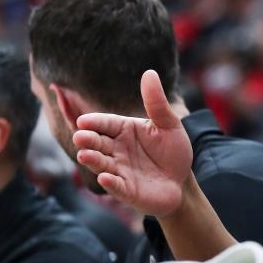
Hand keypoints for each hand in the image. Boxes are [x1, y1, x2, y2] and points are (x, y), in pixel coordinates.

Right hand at [73, 70, 192, 215]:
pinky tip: (105, 178)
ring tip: (85, 154)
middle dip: (87, 139)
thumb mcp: (169, 124)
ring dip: (93, 160)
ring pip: (101, 164)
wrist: (182, 182)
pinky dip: (110, 182)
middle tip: (80, 136)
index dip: (93, 122)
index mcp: (123, 130)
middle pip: (97, 142)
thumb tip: (150, 73)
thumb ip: (156, 102)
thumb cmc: (173, 151)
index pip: (104, 123)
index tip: (83, 120)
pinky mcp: (126, 190)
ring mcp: (119, 170)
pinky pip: (116, 186)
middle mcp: (115, 149)